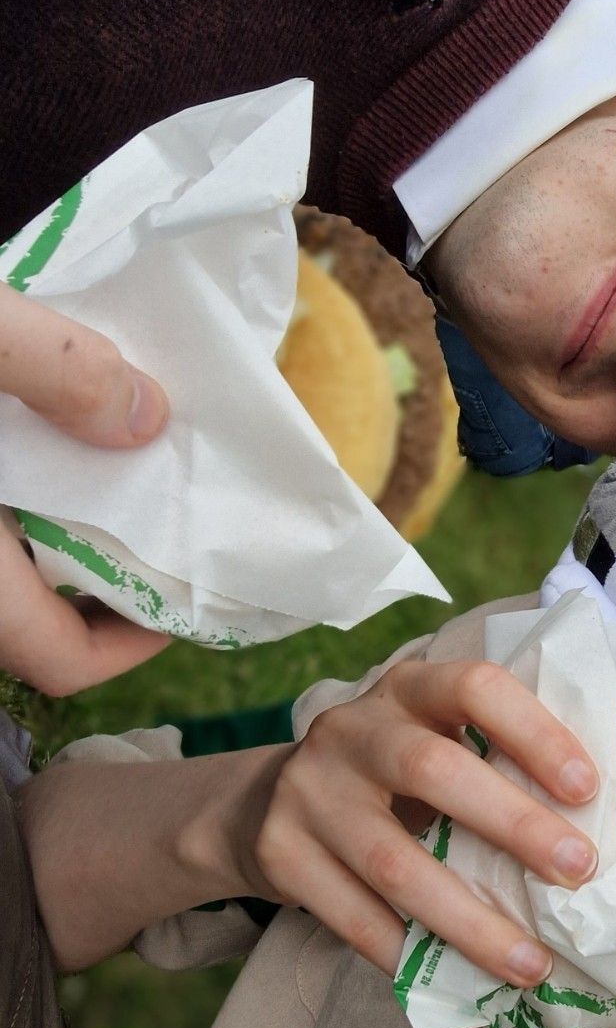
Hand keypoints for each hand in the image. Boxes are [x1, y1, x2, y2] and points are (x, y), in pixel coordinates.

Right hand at [0, 283, 170, 693]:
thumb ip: (52, 367)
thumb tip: (144, 416)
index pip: (58, 660)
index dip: (133, 645)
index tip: (186, 598)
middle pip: (18, 624)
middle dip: (88, 584)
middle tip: (149, 524)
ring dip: (33, 543)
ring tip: (89, 474)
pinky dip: (0, 503)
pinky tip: (14, 441)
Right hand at [249, 658, 599, 983]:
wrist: (270, 802)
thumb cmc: (393, 775)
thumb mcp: (434, 739)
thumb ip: (496, 758)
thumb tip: (600, 819)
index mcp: (408, 689)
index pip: (474, 687)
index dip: (534, 732)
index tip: (587, 788)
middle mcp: (351, 730)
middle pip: (433, 771)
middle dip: (514, 825)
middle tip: (577, 873)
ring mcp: (307, 792)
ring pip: (394, 863)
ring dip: (470, 921)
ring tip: (531, 964)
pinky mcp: (279, 854)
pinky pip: (352, 917)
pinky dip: (409, 953)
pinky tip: (459, 978)